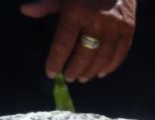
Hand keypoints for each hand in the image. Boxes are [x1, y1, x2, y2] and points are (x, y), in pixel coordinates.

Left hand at [21, 0, 136, 82]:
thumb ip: (47, 4)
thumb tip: (25, 11)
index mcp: (77, 11)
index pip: (64, 43)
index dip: (56, 60)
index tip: (50, 73)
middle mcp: (98, 20)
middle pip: (85, 53)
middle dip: (75, 69)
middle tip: (68, 78)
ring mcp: (116, 25)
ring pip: (103, 56)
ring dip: (92, 70)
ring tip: (83, 78)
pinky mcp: (128, 28)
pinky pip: (120, 52)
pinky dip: (111, 65)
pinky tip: (102, 72)